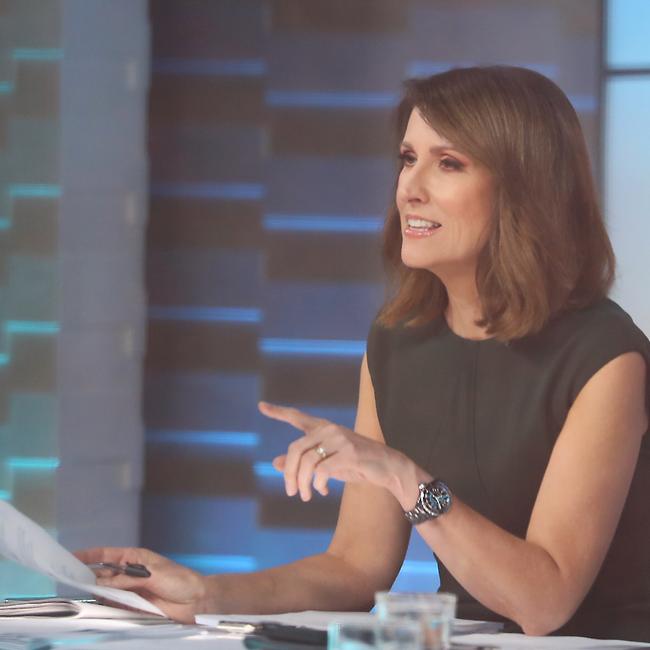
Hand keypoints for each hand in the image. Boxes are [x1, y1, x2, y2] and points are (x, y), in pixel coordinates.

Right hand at [74, 547, 204, 622]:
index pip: (107, 555)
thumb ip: (129, 579)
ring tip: (83, 593)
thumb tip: (104, 583)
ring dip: (97, 593)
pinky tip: (100, 606)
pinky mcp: (133, 607)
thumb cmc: (178, 580)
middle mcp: (129, 574)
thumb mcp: (153, 574)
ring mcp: (130, 591)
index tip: (71, 557)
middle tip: (71, 580)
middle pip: (103, 574)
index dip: (89, 555)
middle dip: (88, 576)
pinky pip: (115, 606)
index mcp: (135, 558)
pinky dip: (107, 606)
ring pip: (106, 592)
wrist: (195, 601)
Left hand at [258, 401, 408, 501]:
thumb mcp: (327, 463)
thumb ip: (303, 462)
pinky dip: (317, 484)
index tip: (261, 406)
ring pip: (307, 462)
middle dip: (290, 473)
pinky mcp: (349, 453)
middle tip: (291, 492)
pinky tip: (321, 490)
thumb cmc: (357, 464)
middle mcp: (330, 429)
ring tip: (304, 496)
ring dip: (302, 483)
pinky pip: (322, 470)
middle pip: (296, 448)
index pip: (297, 417)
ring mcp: (340, 440)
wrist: (389, 468)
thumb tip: (275, 462)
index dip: (278, 412)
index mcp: (324, 428)